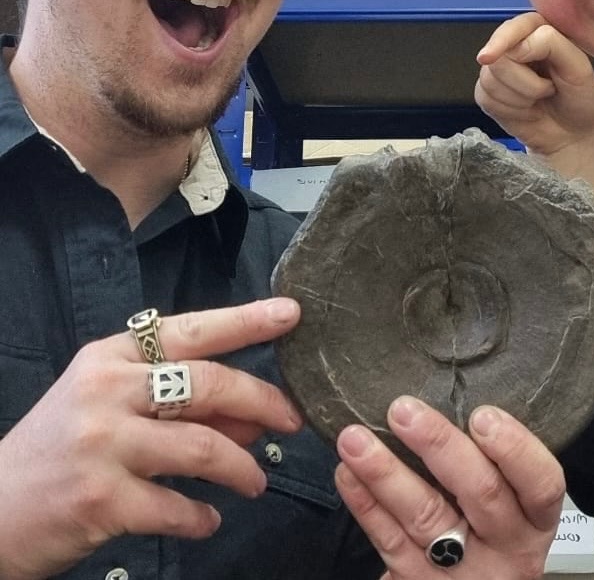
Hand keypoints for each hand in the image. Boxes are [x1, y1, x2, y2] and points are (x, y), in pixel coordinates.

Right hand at [0, 298, 301, 579]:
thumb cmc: (61, 447)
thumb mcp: (109, 404)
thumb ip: (179, 401)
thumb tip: (253, 414)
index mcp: (112, 357)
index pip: (192, 330)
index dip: (246, 320)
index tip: (290, 313)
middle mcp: (108, 391)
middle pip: (210, 385)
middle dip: (263, 401)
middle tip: (292, 420)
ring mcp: (103, 444)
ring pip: (204, 448)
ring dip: (242, 468)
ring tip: (255, 482)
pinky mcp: (100, 499)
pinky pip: (176, 507)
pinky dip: (202, 518)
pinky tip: (208, 520)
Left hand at [335, 396, 563, 579]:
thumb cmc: (490, 531)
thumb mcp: (510, 501)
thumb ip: (492, 461)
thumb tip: (451, 391)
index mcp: (534, 519)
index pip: (541, 483)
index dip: (514, 448)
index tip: (482, 415)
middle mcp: (507, 548)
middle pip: (480, 492)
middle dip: (438, 445)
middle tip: (403, 411)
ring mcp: (463, 571)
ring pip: (426, 517)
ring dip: (386, 472)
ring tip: (355, 439)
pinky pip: (390, 543)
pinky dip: (366, 505)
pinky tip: (348, 474)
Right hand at [477, 12, 593, 213]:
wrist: (573, 136)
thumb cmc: (581, 99)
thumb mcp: (579, 68)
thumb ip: (551, 45)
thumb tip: (515, 48)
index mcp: (539, 30)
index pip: (514, 27)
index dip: (501, 41)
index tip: (489, 57)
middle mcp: (515, 46)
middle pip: (497, 57)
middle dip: (523, 82)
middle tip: (547, 90)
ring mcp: (498, 70)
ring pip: (489, 79)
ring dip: (519, 99)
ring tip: (538, 101)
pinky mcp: (487, 93)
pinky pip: (485, 97)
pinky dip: (508, 110)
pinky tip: (526, 112)